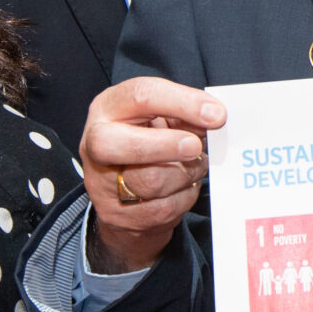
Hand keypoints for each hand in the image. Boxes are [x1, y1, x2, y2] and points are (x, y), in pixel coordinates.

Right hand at [81, 76, 223, 269]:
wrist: (122, 190)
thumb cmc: (147, 140)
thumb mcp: (161, 118)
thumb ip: (183, 114)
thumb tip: (213, 118)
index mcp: (108, 107)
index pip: (142, 96)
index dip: (184, 103)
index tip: (217, 115)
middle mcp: (95, 143)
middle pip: (126, 145)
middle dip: (167, 146)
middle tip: (195, 147)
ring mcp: (101, 183)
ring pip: (153, 181)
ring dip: (186, 173)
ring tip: (194, 164)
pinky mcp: (115, 215)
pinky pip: (164, 208)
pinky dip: (184, 195)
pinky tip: (185, 185)